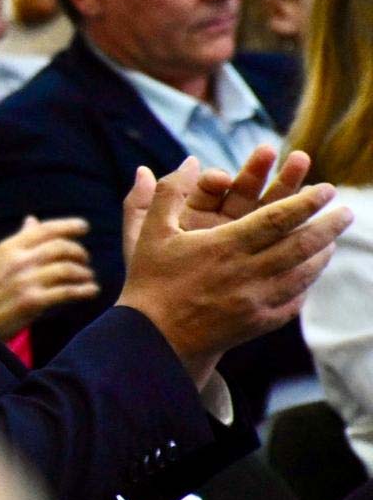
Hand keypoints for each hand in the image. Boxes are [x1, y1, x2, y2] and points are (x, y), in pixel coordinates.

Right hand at [0, 216, 98, 339]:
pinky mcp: (32, 301)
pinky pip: (67, 292)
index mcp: (8, 247)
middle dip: (79, 252)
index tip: (84, 227)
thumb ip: (18, 240)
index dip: (68, 226)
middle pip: (60, 247)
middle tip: (85, 259)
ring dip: (84, 272)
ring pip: (67, 269)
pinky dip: (84, 290)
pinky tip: (91, 291)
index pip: (44, 229)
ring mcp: (25, 281)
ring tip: (88, 277)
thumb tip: (32, 220)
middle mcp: (18, 260)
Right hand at [118, 157, 351, 387]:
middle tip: (348, 211)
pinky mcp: (257, 323)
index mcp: (224, 246)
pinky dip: (306, 285)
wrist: (152, 338)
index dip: (306, 202)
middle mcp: (247, 273)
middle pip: (301, 245)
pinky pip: (293, 301)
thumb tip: (189, 161)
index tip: (327, 189)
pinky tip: (309, 276)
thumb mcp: (150, 232)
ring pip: (303, 273)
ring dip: (323, 254)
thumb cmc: (150, 281)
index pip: (277, 218)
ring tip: (333, 240)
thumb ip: (168, 193)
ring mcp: (256, 300)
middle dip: (329, 225)